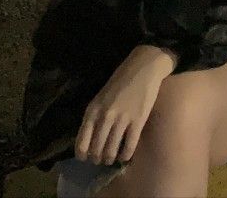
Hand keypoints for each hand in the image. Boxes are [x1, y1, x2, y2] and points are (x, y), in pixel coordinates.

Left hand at [75, 48, 168, 165]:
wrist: (144, 67)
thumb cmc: (121, 81)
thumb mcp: (101, 97)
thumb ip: (95, 116)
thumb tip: (91, 140)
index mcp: (93, 110)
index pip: (82, 143)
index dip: (83, 155)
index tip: (87, 158)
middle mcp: (105, 116)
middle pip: (96, 150)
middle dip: (98, 158)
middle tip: (102, 159)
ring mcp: (122, 119)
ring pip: (111, 151)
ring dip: (110, 158)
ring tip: (112, 158)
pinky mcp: (138, 121)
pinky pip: (129, 147)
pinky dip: (125, 156)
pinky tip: (126, 155)